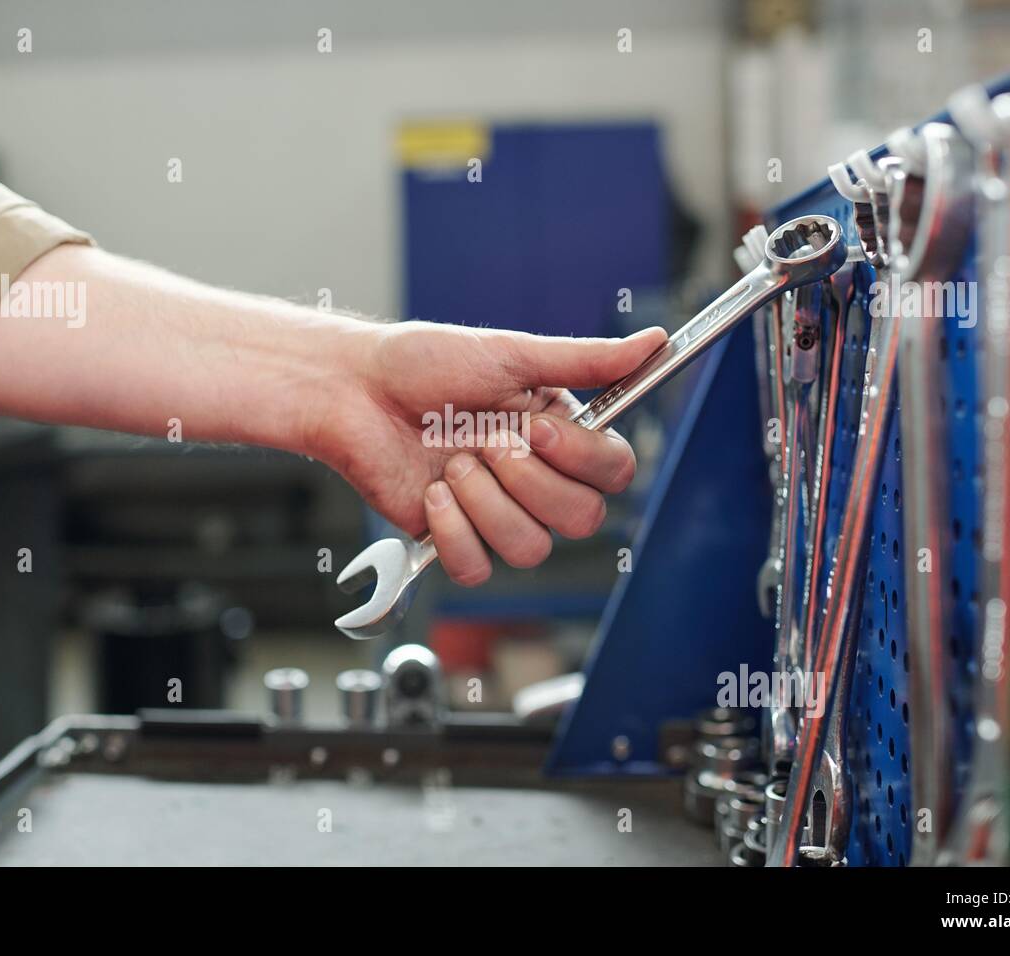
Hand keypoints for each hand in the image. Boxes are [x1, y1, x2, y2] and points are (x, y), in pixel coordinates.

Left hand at [322, 321, 667, 585]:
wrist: (353, 392)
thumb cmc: (424, 363)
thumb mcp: (509, 352)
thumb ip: (585, 359)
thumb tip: (655, 340)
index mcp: (558, 434)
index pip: (614, 471)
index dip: (580, 459)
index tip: (535, 427)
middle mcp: (535, 478)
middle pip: (581, 520)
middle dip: (528, 481)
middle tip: (485, 441)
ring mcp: (496, 513)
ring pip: (531, 549)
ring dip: (486, 504)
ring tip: (451, 464)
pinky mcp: (454, 540)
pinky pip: (479, 568)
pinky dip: (452, 531)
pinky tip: (431, 494)